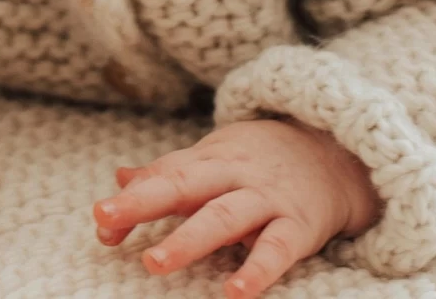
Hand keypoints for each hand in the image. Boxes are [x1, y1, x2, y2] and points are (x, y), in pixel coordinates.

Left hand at [91, 118, 379, 296]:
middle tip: (107, 220)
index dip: (131, 198)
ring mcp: (266, 198)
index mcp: (210, 158)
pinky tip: (234, 293)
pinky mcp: (298, 225)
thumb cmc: (262, 159)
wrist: (336, 150)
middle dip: (144, 202)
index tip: (100, 218)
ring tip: (154, 262)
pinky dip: (256, 270)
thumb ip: (170, 171)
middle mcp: (234, 174)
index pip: (165, 175)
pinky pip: (276, 249)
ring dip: (188, 239)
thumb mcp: (216, 156)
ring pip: (223, 217)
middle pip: (184, 185)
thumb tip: (121, 178)